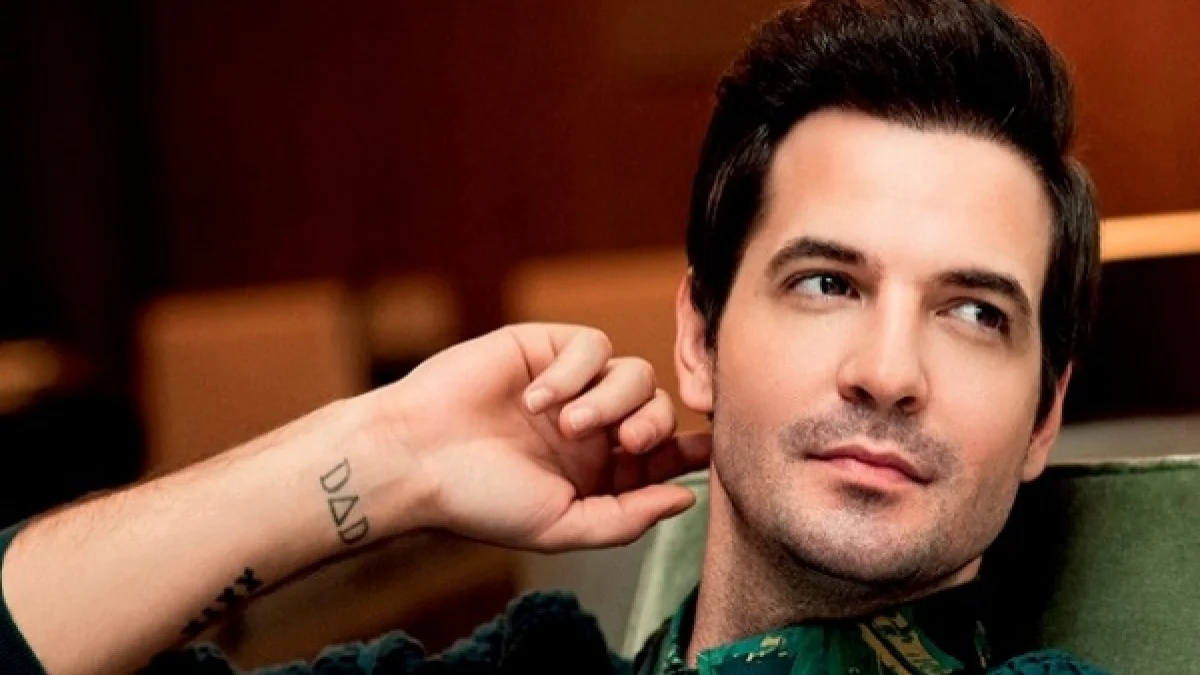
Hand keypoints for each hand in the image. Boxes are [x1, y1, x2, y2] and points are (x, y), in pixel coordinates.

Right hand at [364, 323, 710, 551]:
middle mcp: (589, 426)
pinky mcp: (544, 347)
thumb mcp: (561, 526)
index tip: (704, 450)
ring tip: (565, 424)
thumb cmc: (480, 500)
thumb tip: (686, 499)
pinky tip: (535, 398)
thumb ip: (627, 518)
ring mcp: (569, 385)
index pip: (660, 454)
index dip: (687, 450)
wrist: (414, 456)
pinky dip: (574, 370)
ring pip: (634, 373)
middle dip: (652, 424)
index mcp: (597, 470)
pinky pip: (592, 345)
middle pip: (657, 409)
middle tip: (623, 441)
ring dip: (609, 399)